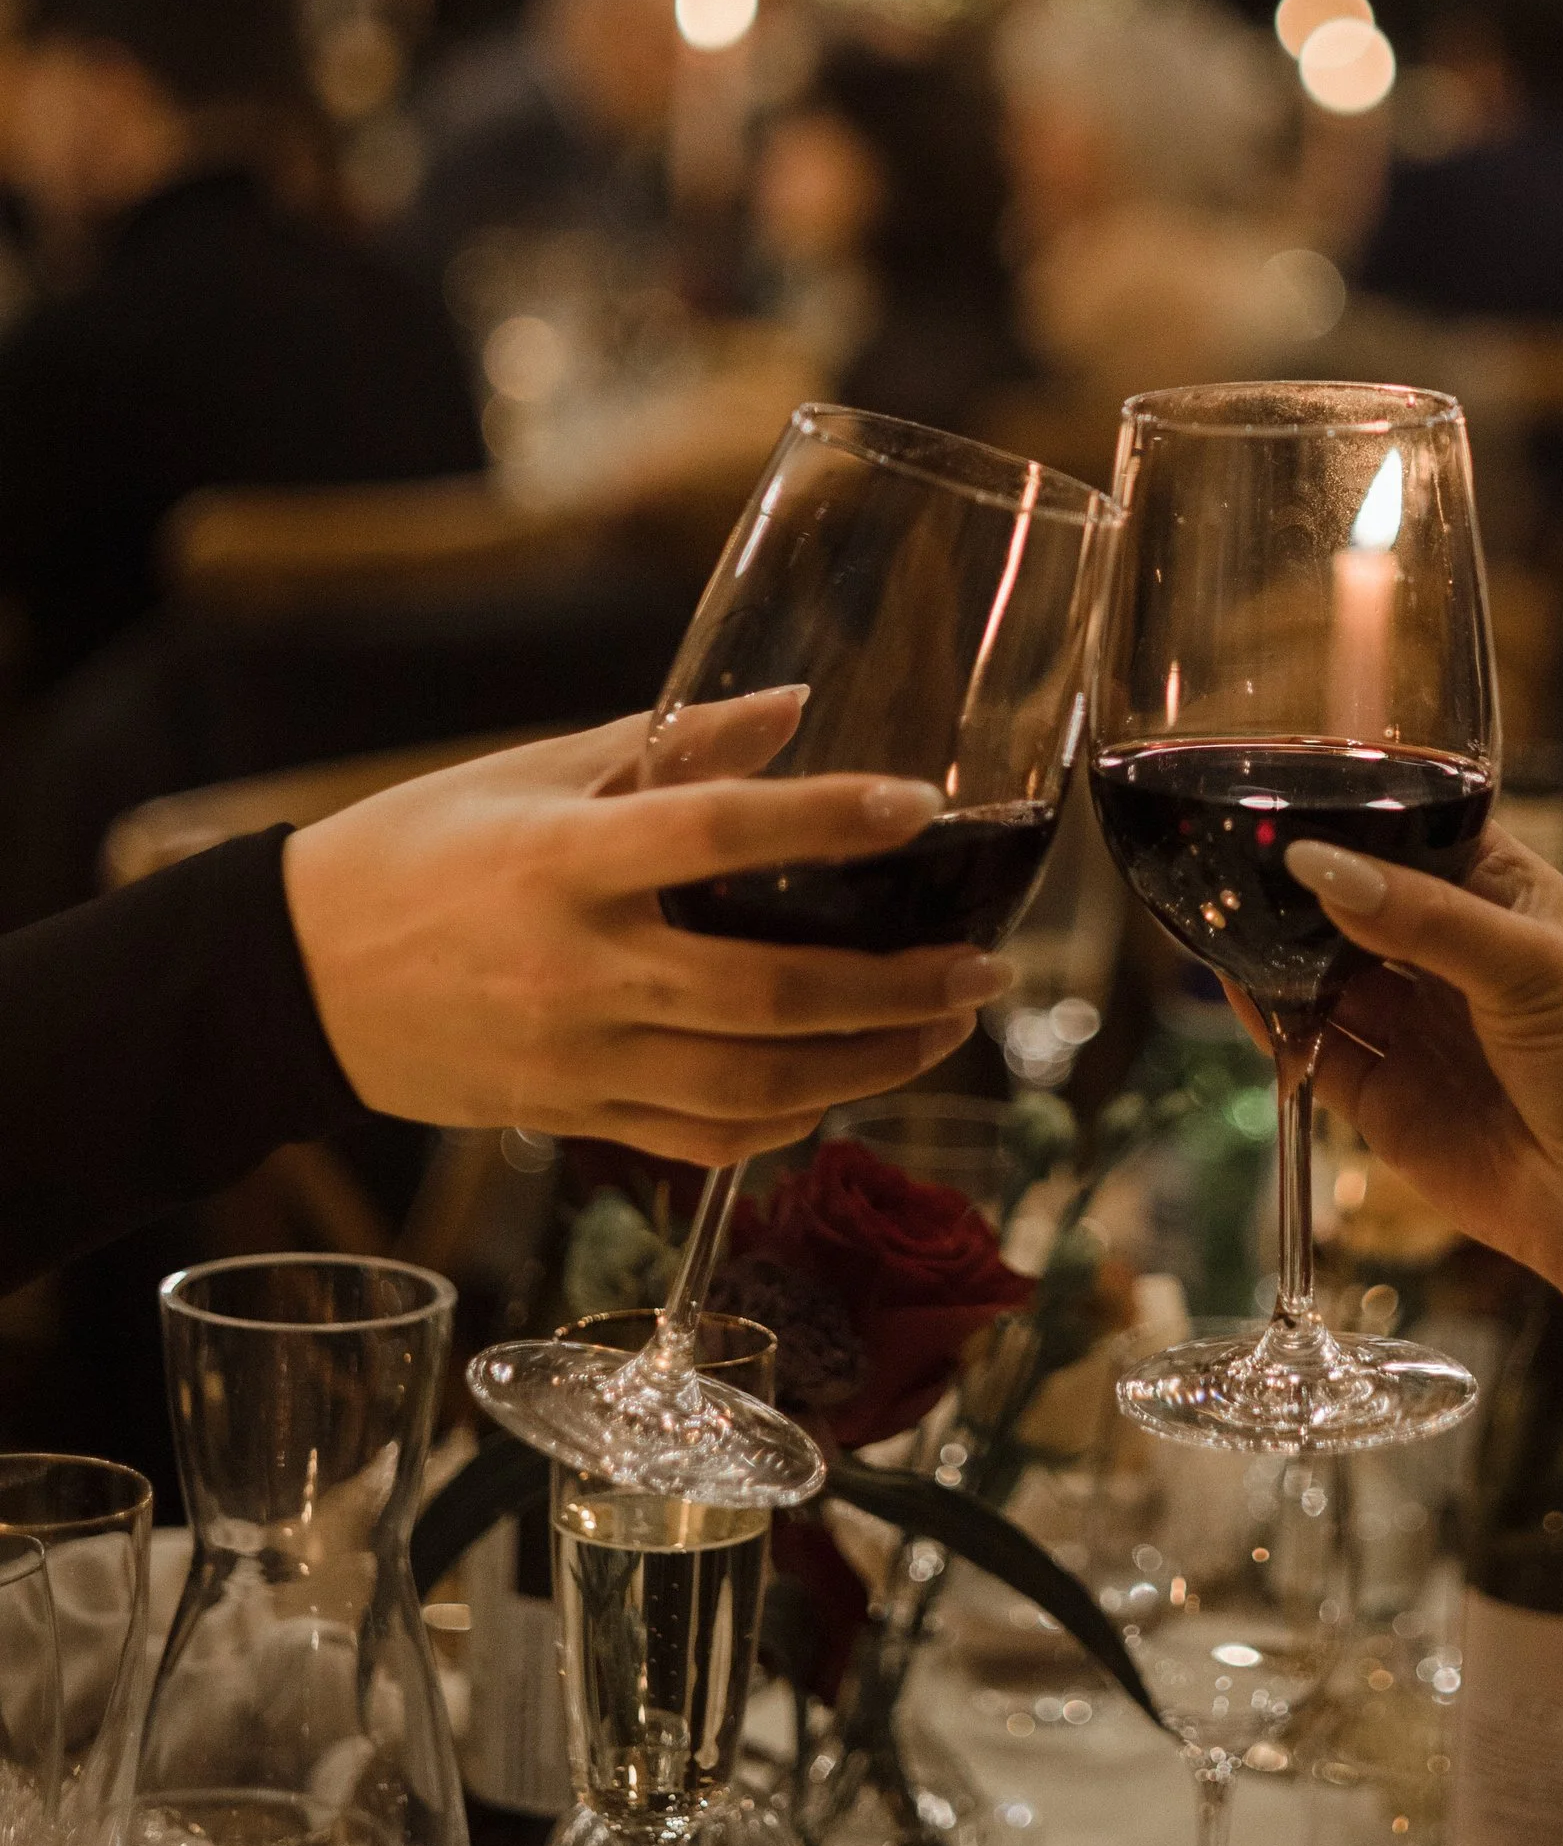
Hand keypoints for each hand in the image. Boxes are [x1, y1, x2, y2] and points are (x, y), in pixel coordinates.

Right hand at [283, 708, 1004, 1164]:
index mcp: (563, 858)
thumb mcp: (535, 770)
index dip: (826, 820)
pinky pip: (704, 1140)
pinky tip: (846, 1083)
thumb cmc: (419, 849)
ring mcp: (575, 1056)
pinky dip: (790, 1120)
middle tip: (982, 967)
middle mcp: (576, 966)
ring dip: (869, 1065)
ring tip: (946, 1027)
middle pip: (765, 996)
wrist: (297, 978)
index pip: (716, 835)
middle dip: (893, 991)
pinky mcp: (570, 1115)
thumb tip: (797, 705)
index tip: (917, 806)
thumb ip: (673, 741)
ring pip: (752, 1087)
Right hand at [1266, 827, 1562, 1288]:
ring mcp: (1418, 1028)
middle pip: (1361, 904)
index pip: (1423, 835)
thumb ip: (1422, 916)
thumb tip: (1318, 865)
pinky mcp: (1385, 1098)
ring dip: (1280, 949)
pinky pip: (1314, 1048)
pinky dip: (1273, 1020)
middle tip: (1243, 856)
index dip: (1366, 816)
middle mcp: (1456, 958)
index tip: (1297, 795)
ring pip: (1327, 974)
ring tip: (1224, 912)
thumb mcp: (1531, 966)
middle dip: (1306, 886)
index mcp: (1509, 902)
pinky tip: (1241, 986)